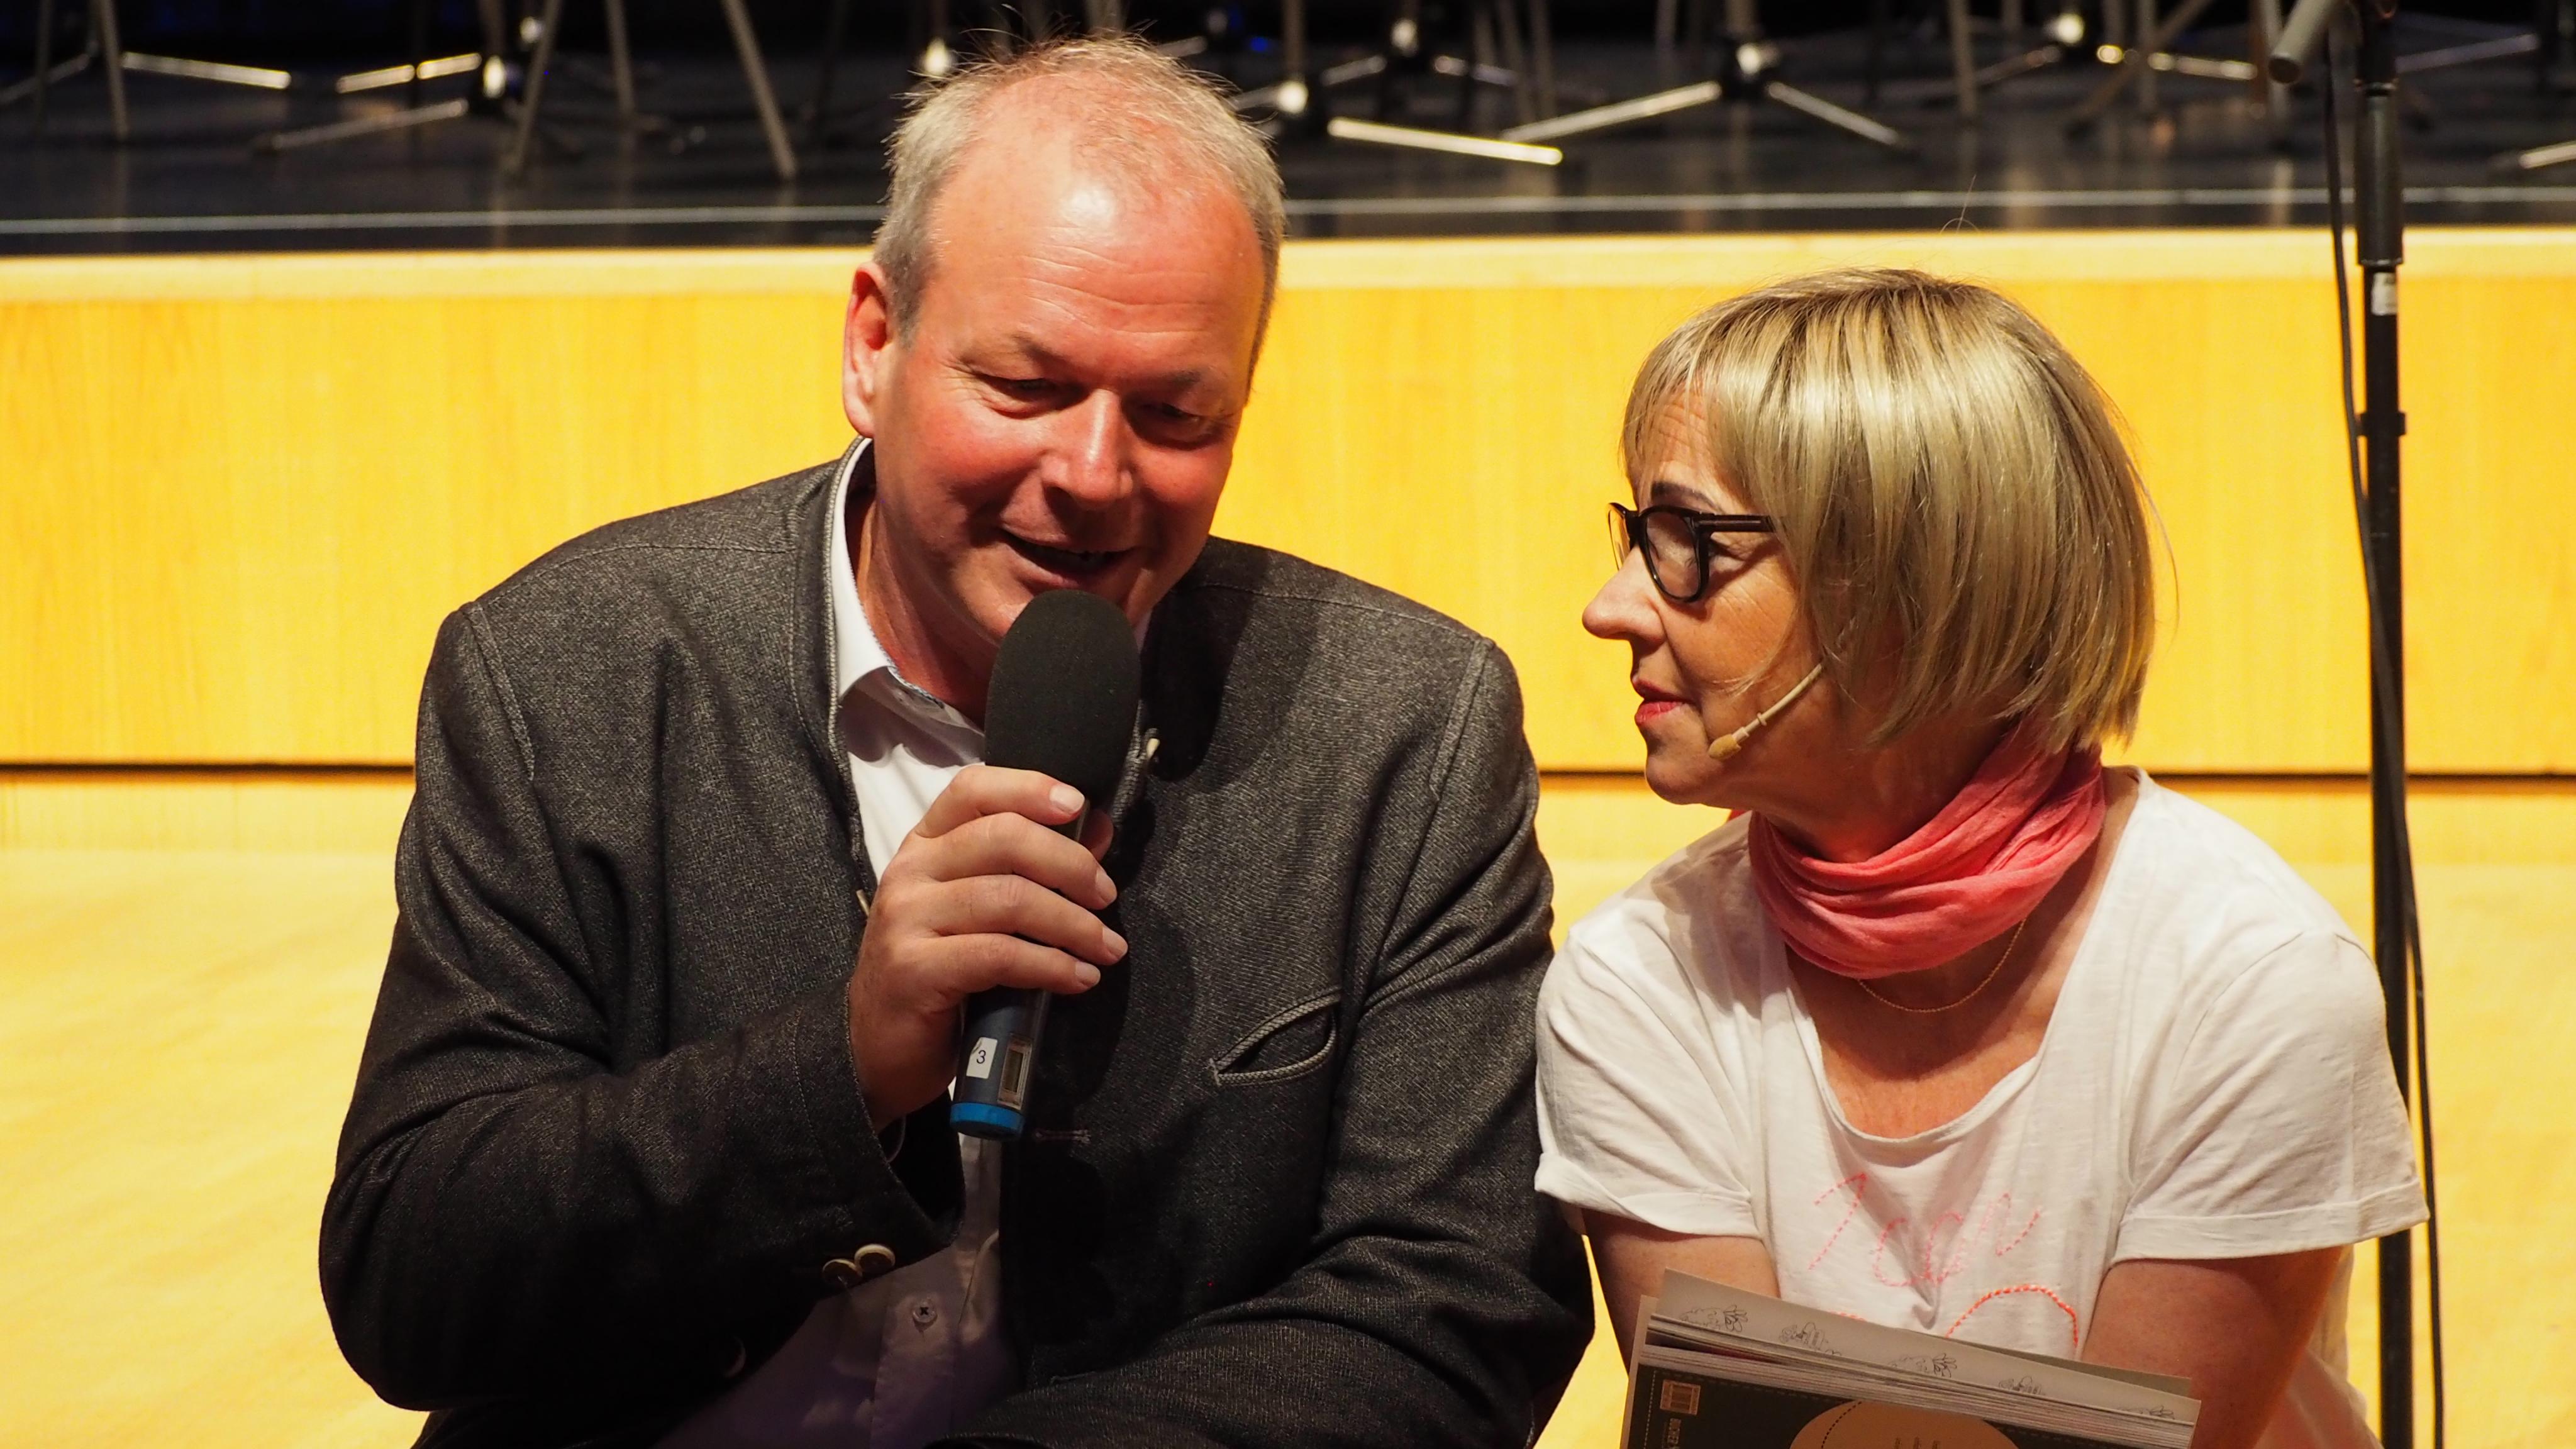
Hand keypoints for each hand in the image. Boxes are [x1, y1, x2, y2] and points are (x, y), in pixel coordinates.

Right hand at [848, 765, 1122, 1126]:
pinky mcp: (915, 969)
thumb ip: (1034, 866)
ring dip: (1073, 924)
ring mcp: (907, 919)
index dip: (1028, 788)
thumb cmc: (939, 973)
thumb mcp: (983, 911)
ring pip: (1009, 898)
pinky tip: (1079, 977)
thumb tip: (1097, 828)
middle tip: (1106, 897)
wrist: (880, 1048)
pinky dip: (1051, 966)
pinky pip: (999, 955)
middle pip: (1003, 837)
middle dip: (1070, 864)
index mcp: (925, 846)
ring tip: (1106, 949)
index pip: (973, 790)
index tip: (1078, 805)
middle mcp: (911, 872)